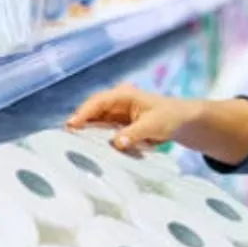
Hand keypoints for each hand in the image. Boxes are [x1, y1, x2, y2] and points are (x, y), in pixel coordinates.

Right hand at [66, 83, 203, 151]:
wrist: (183, 121)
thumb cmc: (170, 117)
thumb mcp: (154, 125)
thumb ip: (134, 134)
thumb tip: (116, 143)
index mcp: (123, 95)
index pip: (98, 103)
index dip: (83, 113)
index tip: (71, 125)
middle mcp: (116, 102)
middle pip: (92, 112)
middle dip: (79, 124)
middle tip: (64, 139)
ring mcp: (116, 114)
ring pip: (96, 123)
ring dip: (86, 134)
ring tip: (72, 147)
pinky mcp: (118, 126)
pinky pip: (103, 132)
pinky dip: (97, 140)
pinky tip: (89, 151)